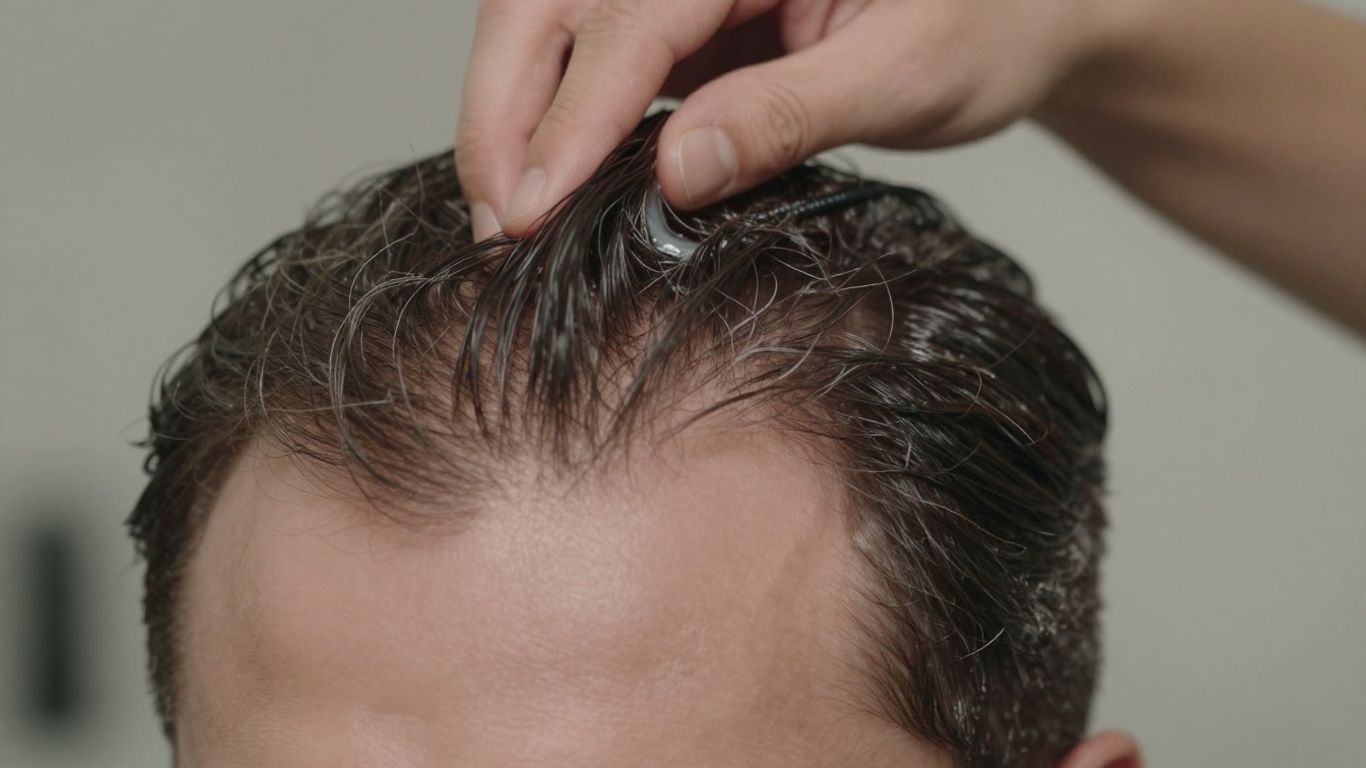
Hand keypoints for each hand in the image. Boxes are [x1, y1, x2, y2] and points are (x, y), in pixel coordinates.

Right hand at [456, 0, 1112, 239]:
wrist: (1027, 6)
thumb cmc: (990, 20)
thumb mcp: (910, 72)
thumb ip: (795, 114)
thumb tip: (678, 173)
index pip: (631, 13)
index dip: (572, 114)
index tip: (529, 206)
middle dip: (506, 106)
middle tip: (496, 218)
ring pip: (557, 23)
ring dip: (517, 113)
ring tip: (509, 212)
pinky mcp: (693, 15)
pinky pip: (601, 56)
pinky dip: (565, 119)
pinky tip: (559, 183)